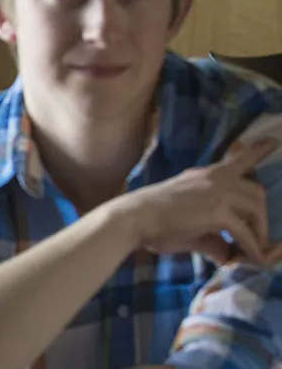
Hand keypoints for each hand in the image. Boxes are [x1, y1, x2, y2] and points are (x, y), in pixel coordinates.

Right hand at [112, 137, 277, 264]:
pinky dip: (252, 248)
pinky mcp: (218, 212)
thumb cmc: (153, 221)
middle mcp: (215, 178)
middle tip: (258, 236)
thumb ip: (212, 237)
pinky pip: (245, 232)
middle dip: (262, 216)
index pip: (238, 159)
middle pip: (256, 191)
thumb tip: (226, 256)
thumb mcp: (188, 224)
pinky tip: (253, 260)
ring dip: (260, 231)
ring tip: (255, 250)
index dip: (258, 150)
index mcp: (205, 175)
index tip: (274, 141)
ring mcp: (218, 192)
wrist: (134, 218)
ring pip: (256, 208)